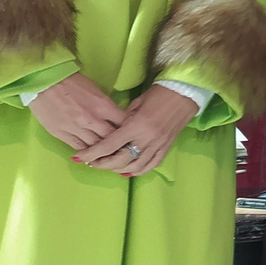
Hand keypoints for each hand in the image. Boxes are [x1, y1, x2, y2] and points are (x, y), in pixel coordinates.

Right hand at [29, 73, 127, 150]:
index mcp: (103, 106)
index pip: (123, 123)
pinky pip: (78, 147)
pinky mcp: (61, 134)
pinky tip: (91, 154)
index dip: (129, 130)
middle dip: (118, 144)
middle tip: (121, 148)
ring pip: (95, 147)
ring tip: (108, 154)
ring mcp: (76, 128)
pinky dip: (86, 152)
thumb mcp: (96, 91)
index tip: (131, 133)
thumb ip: (106, 107)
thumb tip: (115, 120)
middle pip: (111, 138)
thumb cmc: (72, 82)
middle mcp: (92, 120)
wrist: (45, 82)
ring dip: (102, 151)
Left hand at [73, 85, 198, 176]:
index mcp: (137, 125)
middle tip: (91, 162)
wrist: (186, 93)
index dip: (92, 153)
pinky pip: (151, 166)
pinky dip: (137, 171)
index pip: (110, 145)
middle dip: (102, 164)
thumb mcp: (137, 103)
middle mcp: (147, 139)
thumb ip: (122, 119)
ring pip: (134, 167)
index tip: (79, 156)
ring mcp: (158, 145)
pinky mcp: (166, 148)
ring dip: (118, 170)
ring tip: (108, 166)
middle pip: (120, 160)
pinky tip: (128, 170)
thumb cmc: (159, 93)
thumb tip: (111, 131)